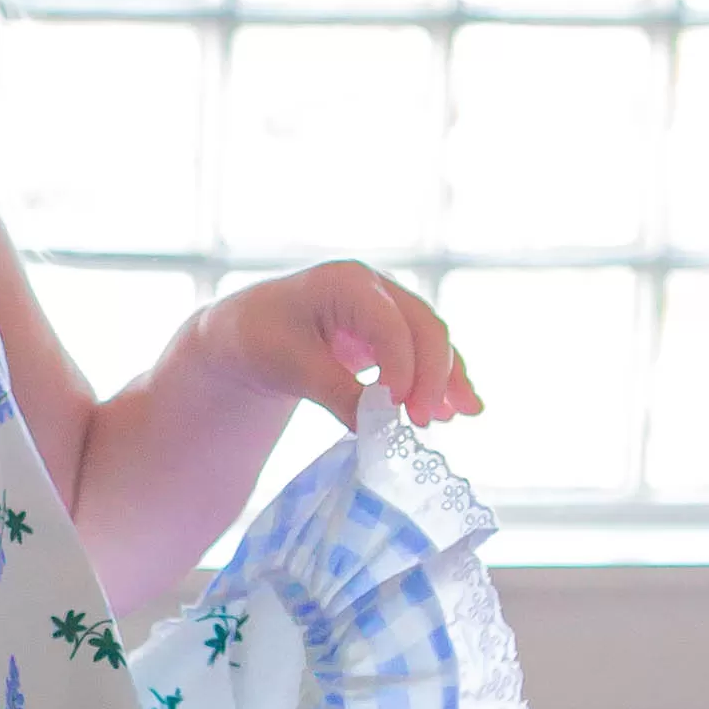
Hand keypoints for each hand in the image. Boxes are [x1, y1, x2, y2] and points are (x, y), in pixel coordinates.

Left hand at [195, 261, 481, 431]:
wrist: (247, 333)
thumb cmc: (260, 338)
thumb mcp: (291, 366)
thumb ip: (336, 392)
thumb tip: (377, 426)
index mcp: (347, 282)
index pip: (389, 323)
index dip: (402, 366)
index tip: (401, 409)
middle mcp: (377, 288)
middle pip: (423, 328)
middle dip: (432, 375)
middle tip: (425, 422)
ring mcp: (389, 309)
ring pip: (432, 341)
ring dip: (447, 379)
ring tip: (460, 416)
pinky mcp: (392, 334)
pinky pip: (424, 355)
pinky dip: (440, 381)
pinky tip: (456, 410)